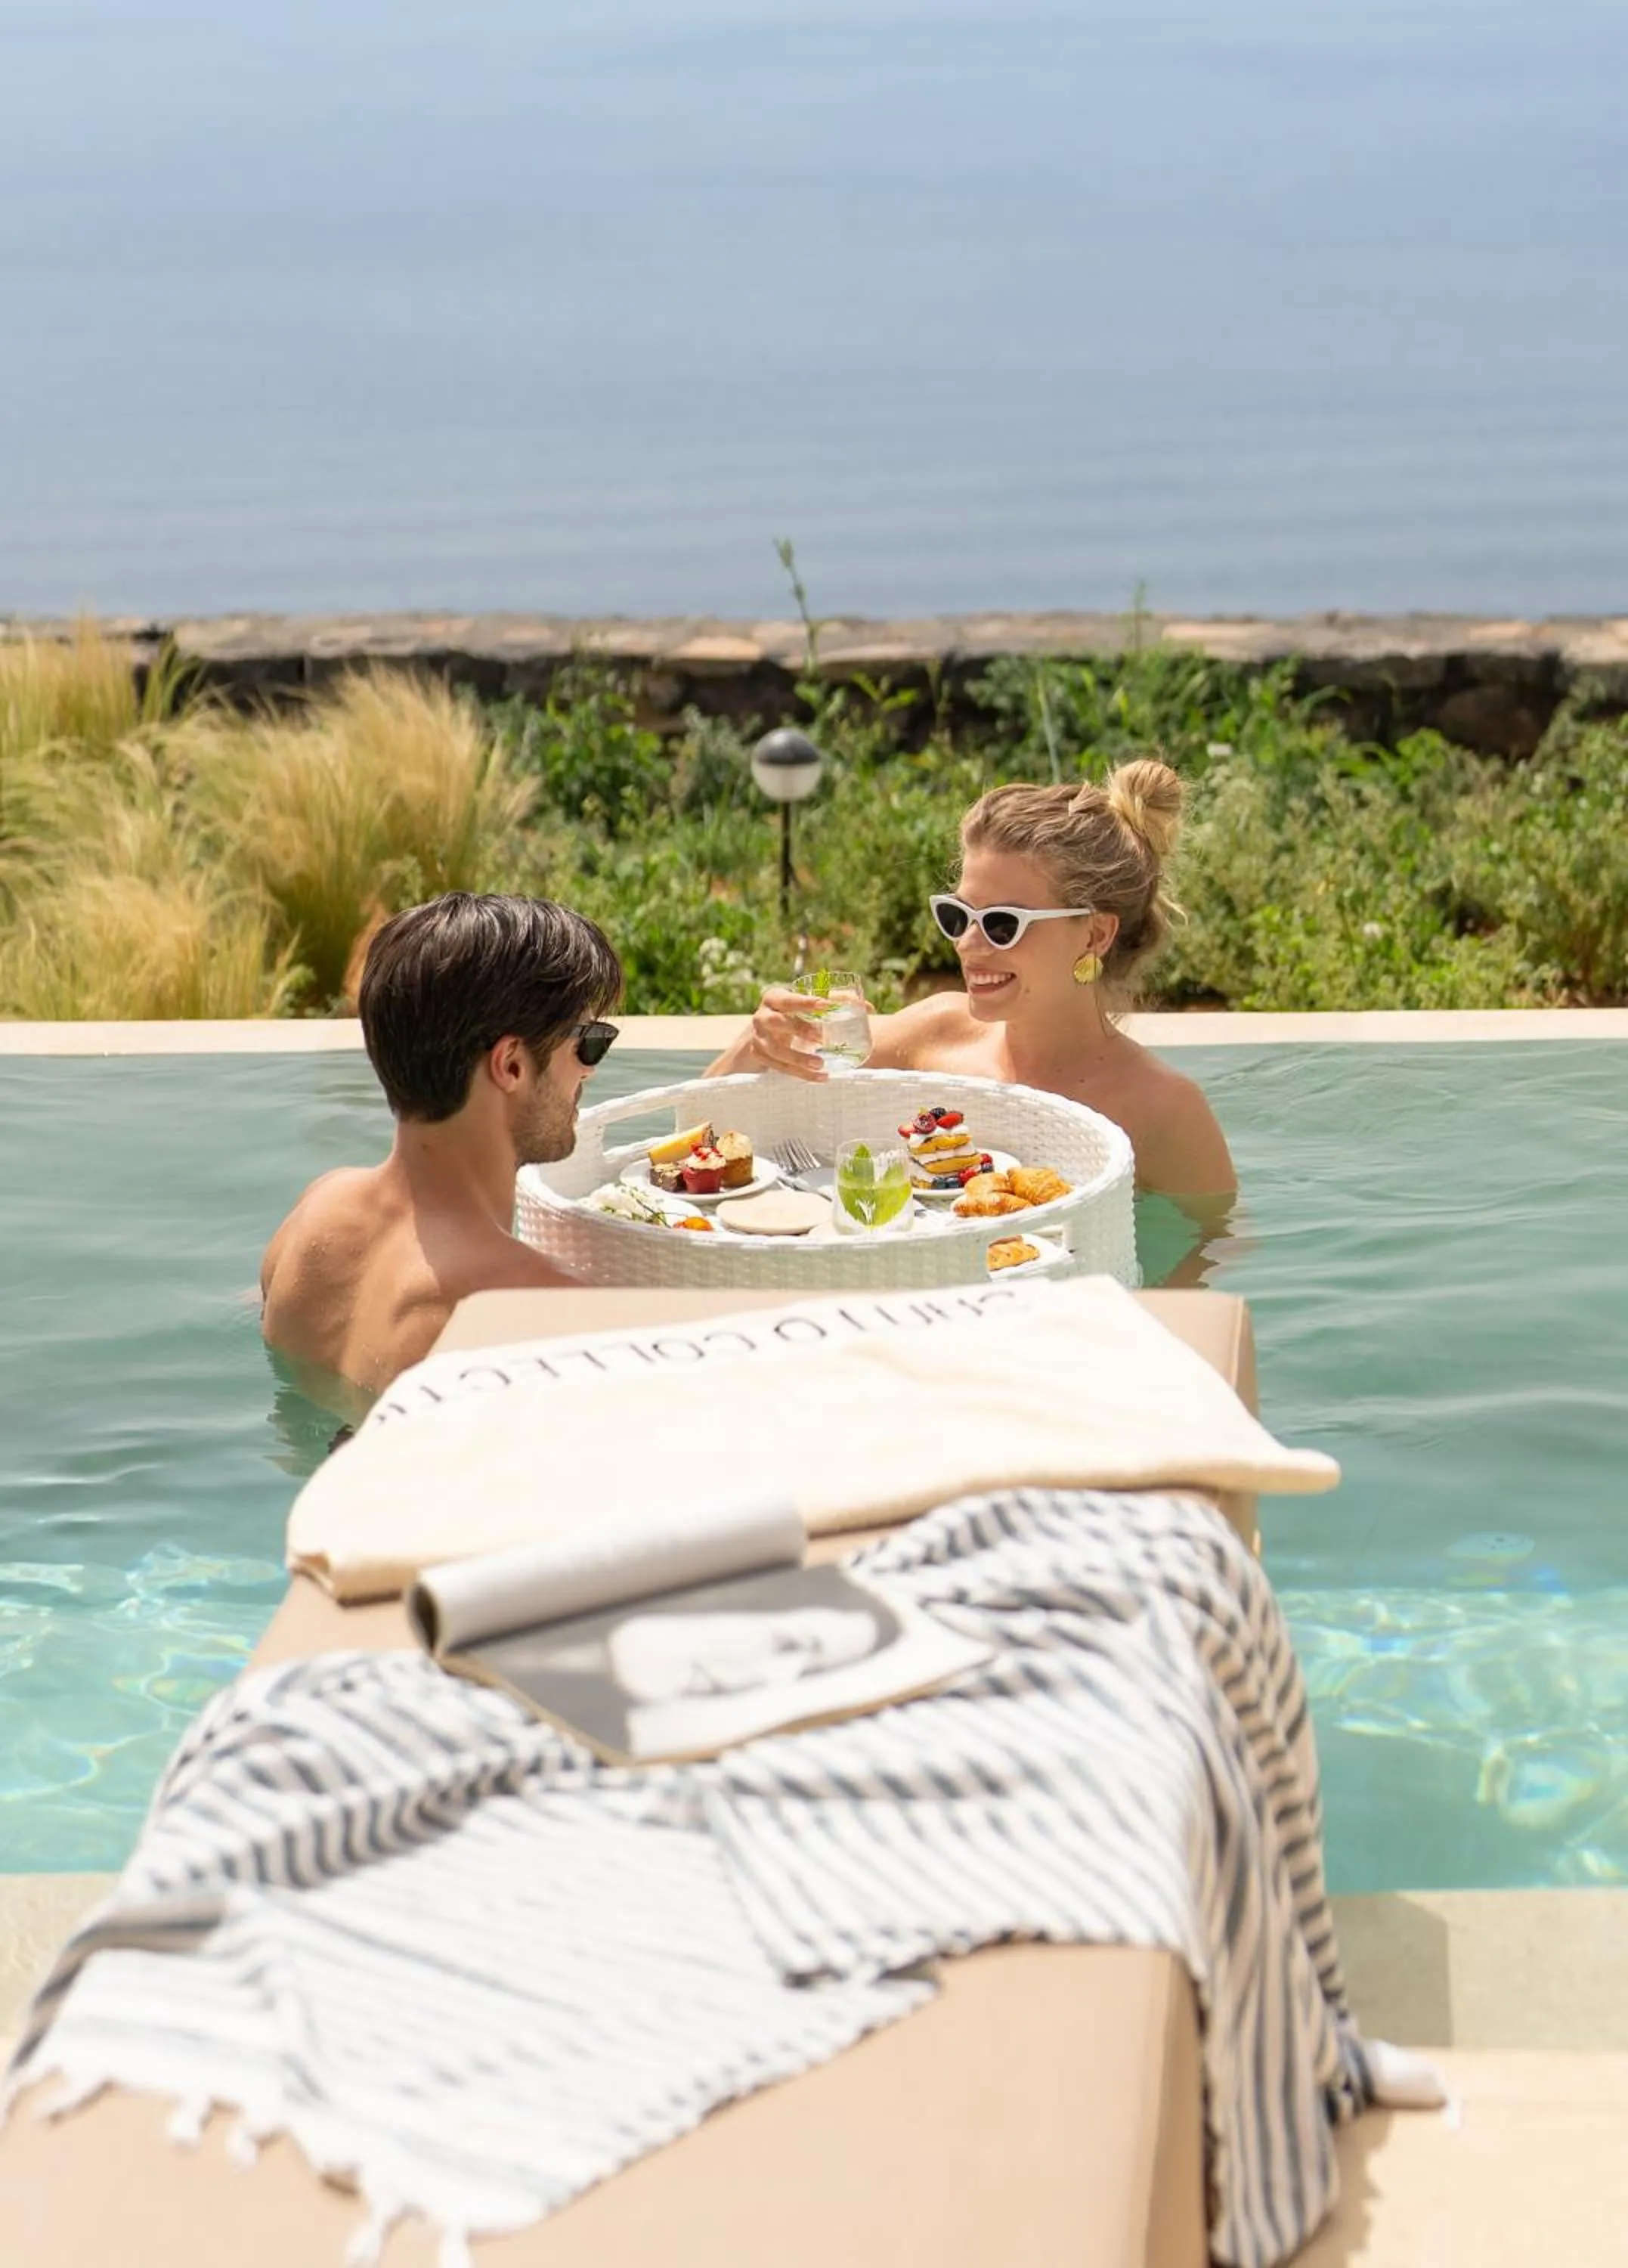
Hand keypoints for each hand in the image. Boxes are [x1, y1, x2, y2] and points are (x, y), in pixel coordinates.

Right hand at [737, 985, 872, 1081]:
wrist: (763, 1032)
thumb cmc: (793, 1014)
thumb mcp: (806, 1004)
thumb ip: (835, 1002)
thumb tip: (868, 1007)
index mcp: (774, 998)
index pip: (788, 998)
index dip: (805, 1002)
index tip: (825, 1005)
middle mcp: (761, 1016)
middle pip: (777, 1022)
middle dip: (799, 1029)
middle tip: (821, 1038)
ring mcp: (759, 1038)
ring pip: (776, 1050)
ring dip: (798, 1058)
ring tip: (820, 1064)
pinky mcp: (760, 1056)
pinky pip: (780, 1067)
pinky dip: (800, 1074)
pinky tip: (820, 1077)